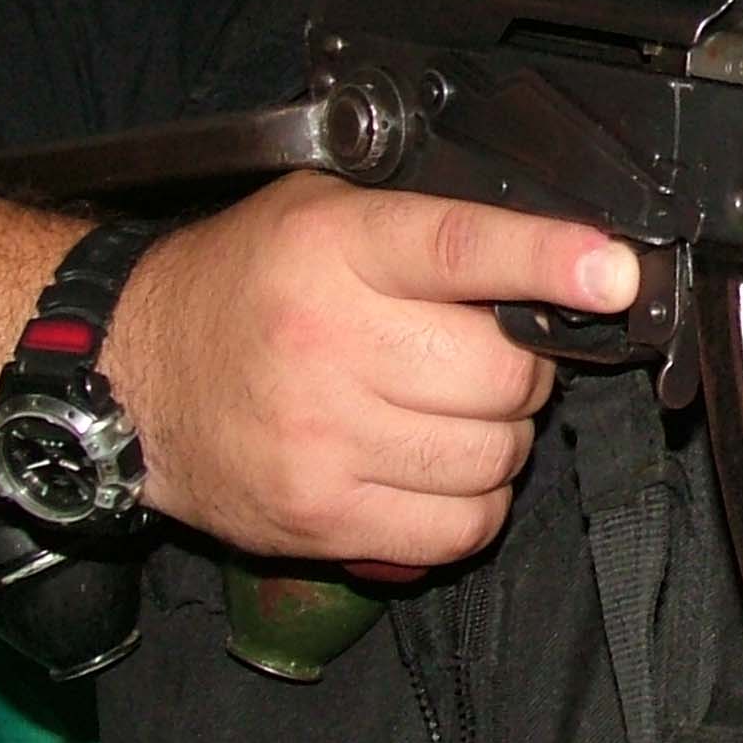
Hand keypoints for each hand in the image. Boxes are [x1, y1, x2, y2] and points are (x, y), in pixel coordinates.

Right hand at [106, 173, 635, 571]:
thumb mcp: (319, 215)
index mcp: (334, 249)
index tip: (614, 273)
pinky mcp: (322, 517)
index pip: (462, 251)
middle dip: (520, 368)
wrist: (128, 378)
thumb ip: (427, 228)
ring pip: (495, 454)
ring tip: (444, 413)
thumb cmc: (240, 287)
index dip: (548, 262)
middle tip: (480, 357)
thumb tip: (560, 260)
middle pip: (503, 372)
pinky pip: (459, 527)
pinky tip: (433, 472)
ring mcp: (324, 439)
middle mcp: (329, 341)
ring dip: (498, 439)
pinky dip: (471, 505)